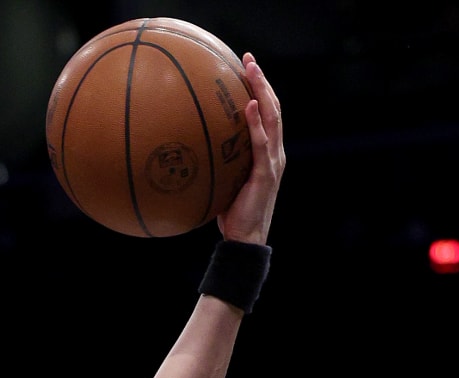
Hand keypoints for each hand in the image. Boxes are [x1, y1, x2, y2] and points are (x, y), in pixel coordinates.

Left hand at [218, 53, 283, 245]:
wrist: (244, 239)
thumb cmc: (230, 212)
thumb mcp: (222, 180)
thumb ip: (214, 162)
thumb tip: (185, 149)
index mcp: (266, 152)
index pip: (267, 113)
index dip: (259, 89)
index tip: (246, 68)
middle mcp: (274, 151)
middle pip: (273, 107)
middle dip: (262, 81)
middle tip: (249, 58)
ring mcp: (273, 160)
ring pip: (273, 117)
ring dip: (263, 91)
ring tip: (252, 70)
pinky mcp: (266, 172)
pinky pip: (261, 142)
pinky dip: (257, 122)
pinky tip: (250, 106)